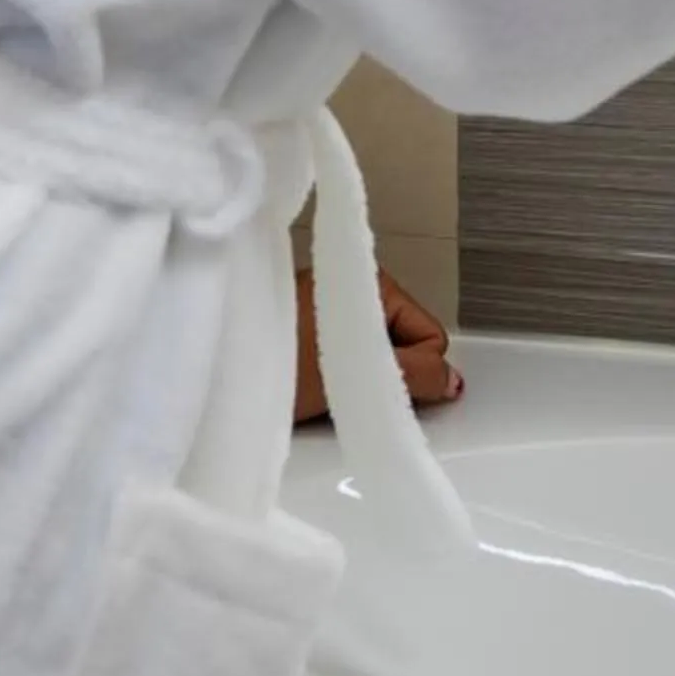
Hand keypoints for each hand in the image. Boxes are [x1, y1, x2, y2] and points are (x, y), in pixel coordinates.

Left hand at [294, 268, 461, 426]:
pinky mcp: (306, 327)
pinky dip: (341, 375)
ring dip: (363, 377)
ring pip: (377, 352)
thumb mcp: (360, 375)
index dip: (416, 372)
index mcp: (374, 282)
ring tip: (330, 392)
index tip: (380, 390)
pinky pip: (348, 354)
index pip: (430, 335)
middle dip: (390, 373)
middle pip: (405, 343)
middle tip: (353, 393)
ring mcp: (329, 305)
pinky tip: (316, 389)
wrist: (218, 377)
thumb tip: (455, 381)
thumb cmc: (289, 368)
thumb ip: (416, 376)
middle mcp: (354, 285)